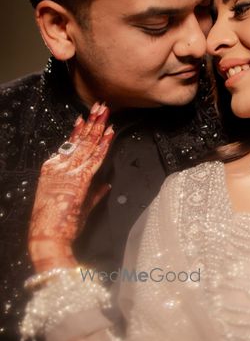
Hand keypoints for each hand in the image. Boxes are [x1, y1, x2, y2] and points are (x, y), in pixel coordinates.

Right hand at [28, 102, 113, 271]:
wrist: (47, 235)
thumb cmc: (58, 223)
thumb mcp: (75, 204)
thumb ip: (93, 193)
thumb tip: (106, 185)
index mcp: (53, 169)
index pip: (69, 145)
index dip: (80, 130)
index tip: (86, 117)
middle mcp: (59, 166)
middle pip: (79, 140)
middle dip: (92, 122)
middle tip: (100, 105)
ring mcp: (68, 171)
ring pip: (87, 145)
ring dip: (98, 127)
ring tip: (106, 111)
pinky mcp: (79, 179)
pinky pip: (95, 158)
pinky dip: (103, 144)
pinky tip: (110, 133)